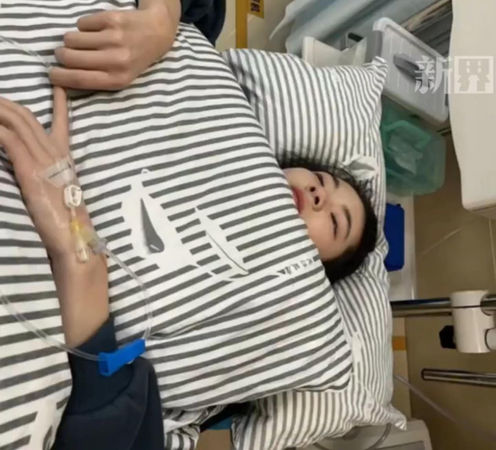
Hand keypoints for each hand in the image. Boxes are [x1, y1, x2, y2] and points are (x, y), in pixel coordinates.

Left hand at [0, 88, 91, 258]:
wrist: (72, 236)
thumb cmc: (66, 220)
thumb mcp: (60, 191)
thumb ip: (49, 174)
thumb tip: (35, 169)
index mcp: (64, 156)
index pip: (60, 121)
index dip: (57, 101)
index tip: (55, 85)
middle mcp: (54, 152)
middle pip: (24, 115)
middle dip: (2, 102)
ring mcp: (43, 159)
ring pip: (14, 121)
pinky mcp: (29, 169)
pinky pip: (6, 138)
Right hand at [49, 2, 179, 90]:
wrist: (156, 34)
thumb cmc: (134, 60)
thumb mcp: (121, 78)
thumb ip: (96, 80)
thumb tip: (62, 80)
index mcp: (117, 79)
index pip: (78, 79)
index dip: (58, 77)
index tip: (51, 73)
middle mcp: (116, 60)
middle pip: (69, 57)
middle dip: (61, 55)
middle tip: (64, 54)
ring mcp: (114, 38)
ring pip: (71, 38)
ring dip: (72, 40)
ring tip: (84, 42)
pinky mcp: (112, 19)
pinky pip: (81, 23)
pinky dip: (85, 26)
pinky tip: (99, 30)